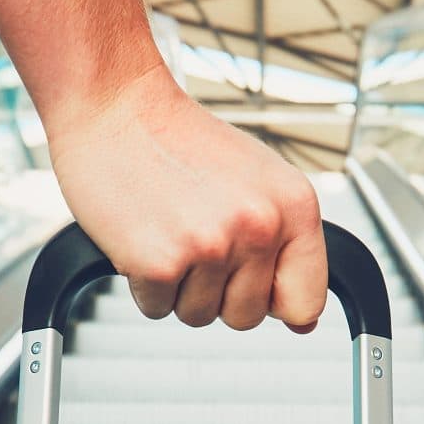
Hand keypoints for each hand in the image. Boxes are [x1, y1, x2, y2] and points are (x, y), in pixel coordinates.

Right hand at [43, 70, 328, 331]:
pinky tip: (142, 235)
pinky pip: (156, 309)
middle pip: (247, 317)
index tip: (253, 285)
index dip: (274, 300)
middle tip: (194, 238)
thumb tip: (304, 318)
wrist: (115, 105)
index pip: (307, 300)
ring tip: (168, 229)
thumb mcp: (257, 179)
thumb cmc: (177, 139)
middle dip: (217, 292)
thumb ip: (286, 242)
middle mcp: (259, 226)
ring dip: (177, 286)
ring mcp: (211, 246)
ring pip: (198, 316)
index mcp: (294, 205)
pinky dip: (142, 282)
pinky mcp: (161, 262)